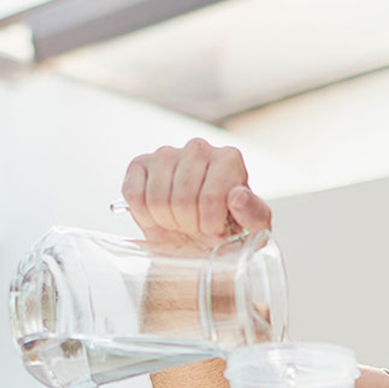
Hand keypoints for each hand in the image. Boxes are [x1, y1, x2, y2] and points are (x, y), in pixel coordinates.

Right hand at [120, 139, 271, 251]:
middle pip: (182, 201)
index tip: (217, 233)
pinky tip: (160, 217)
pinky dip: (145, 216)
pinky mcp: (140, 164)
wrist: (199, 238)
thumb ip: (254, 215)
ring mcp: (167, 154)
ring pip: (157, 200)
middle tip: (197, 229)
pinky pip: (134, 196)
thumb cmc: (229, 230)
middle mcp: (198, 149)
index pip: (211, 199)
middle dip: (189, 226)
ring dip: (168, 223)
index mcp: (229, 159)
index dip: (210, 226)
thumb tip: (238, 196)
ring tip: (181, 223)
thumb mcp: (253, 230)